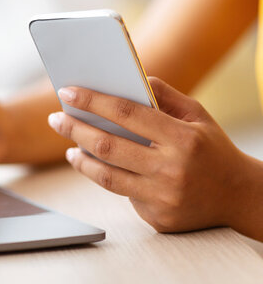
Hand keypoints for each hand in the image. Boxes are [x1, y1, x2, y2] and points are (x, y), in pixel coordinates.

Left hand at [48, 76, 262, 233]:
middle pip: (107, 146)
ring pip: (106, 177)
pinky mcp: (158, 218)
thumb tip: (128, 79)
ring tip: (70, 146)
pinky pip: (123, 194)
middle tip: (56, 119)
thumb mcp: (197, 115)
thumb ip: (163, 95)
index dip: (92, 101)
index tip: (67, 93)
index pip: (126, 112)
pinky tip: (100, 168)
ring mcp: (163, 197)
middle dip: (75, 129)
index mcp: (182, 138)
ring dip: (81, 160)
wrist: (240, 196)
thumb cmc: (212, 148)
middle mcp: (172, 169)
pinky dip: (109, 179)